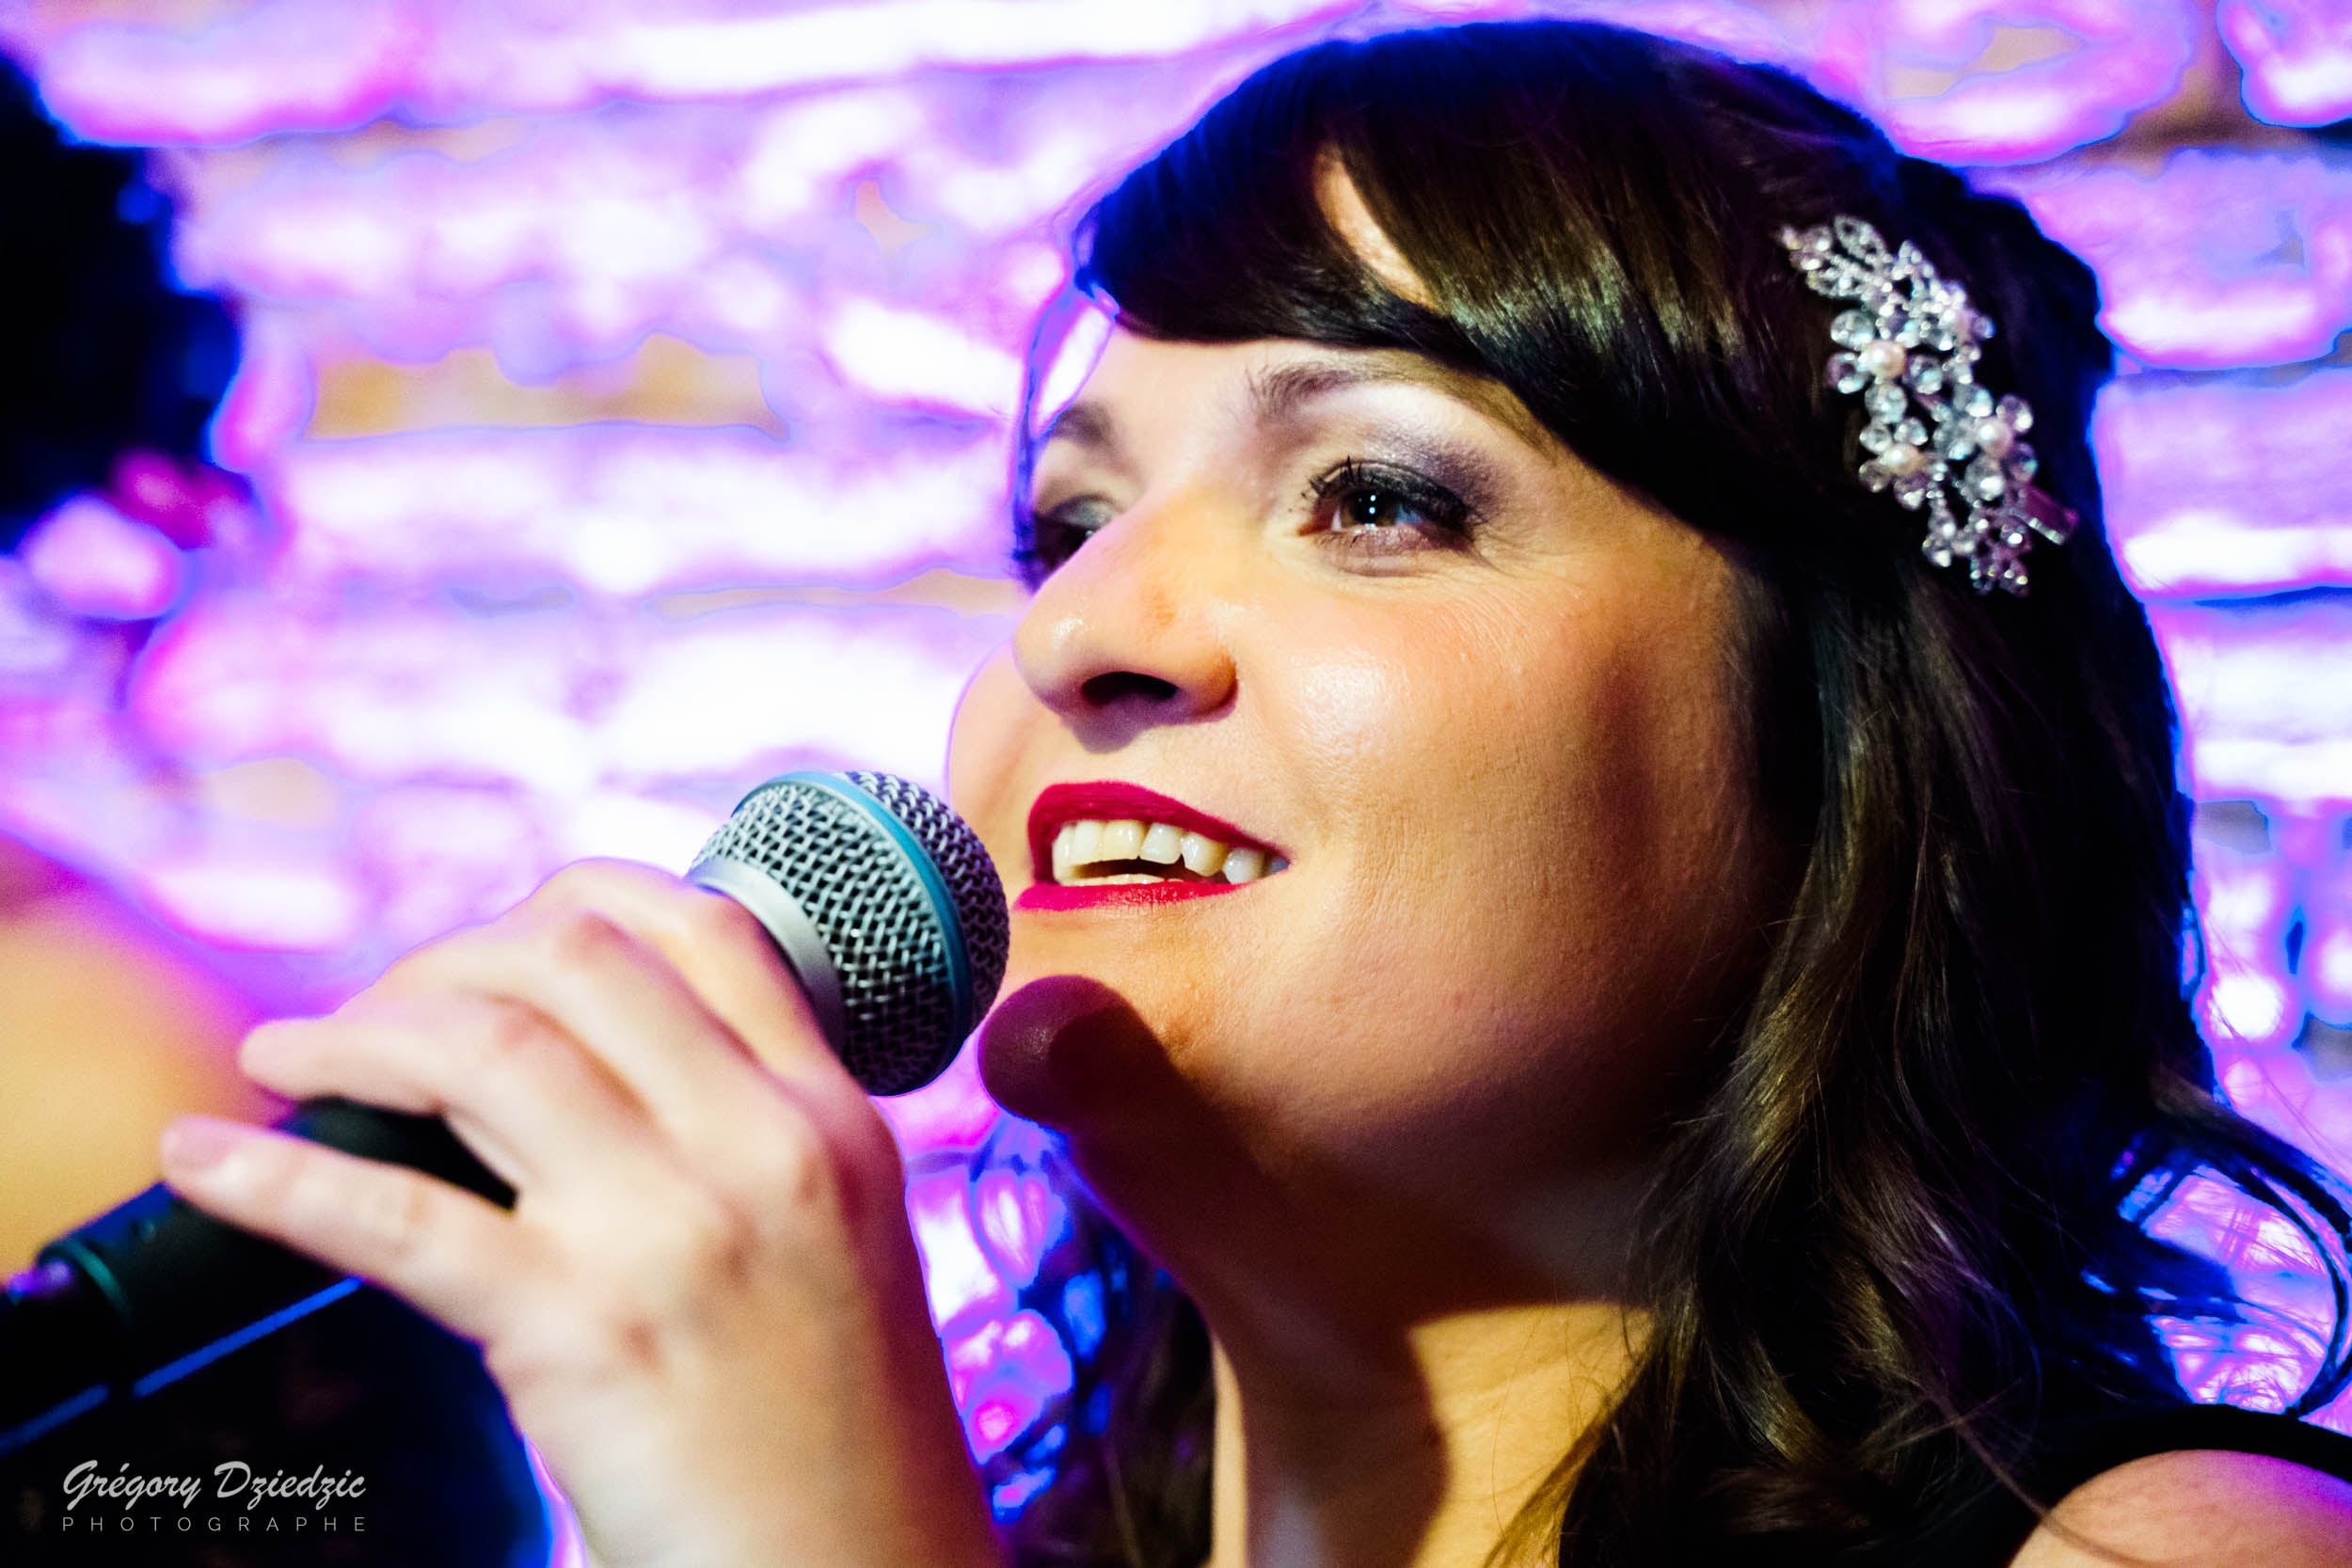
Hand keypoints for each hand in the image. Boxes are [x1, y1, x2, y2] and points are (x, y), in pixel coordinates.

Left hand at [157, 860, 1003, 1567]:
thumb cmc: (844, 1429)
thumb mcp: (841, 1237)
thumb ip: (750, 1136)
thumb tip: (582, 1070)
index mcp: (831, 1114)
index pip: (701, 927)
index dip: (568, 903)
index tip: (489, 946)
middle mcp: (762, 1143)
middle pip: (575, 959)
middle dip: (442, 961)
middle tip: (377, 1013)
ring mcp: (673, 1230)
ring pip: (484, 1048)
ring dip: (351, 1035)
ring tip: (286, 1057)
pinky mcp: (584, 1330)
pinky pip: (402, 1218)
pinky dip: (280, 1179)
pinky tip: (210, 1161)